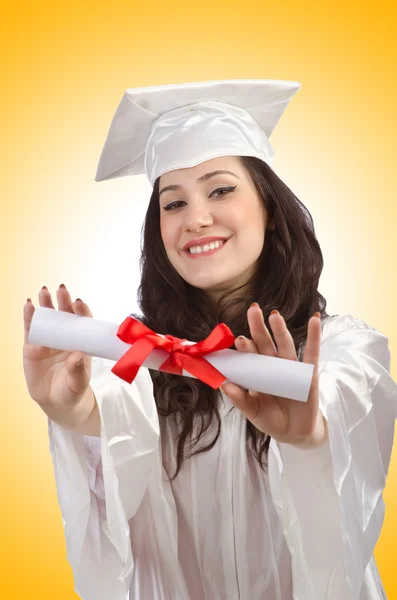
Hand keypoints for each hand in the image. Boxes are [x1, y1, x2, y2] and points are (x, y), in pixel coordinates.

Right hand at [23, 284, 97, 433]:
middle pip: (65, 315)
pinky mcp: (33, 346)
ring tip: (44, 291)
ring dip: (46, 304)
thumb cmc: (73, 390)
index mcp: (81, 342)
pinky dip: (29, 316)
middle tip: (61, 290)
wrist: (56, 402)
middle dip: (63, 301)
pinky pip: (31, 329)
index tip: (79, 302)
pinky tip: (29, 305)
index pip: (82, 322)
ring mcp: (49, 341)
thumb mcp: (78, 382)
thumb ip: (77, 369)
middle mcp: (66, 338)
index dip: (81, 311)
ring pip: (48, 319)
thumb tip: (77, 354)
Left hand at [221, 305, 326, 447]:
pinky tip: (315, 320)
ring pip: (285, 344)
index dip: (245, 347)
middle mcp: (274, 365)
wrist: (295, 433)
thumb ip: (240, 399)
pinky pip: (312, 353)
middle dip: (259, 327)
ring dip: (280, 329)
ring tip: (274, 315)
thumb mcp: (253, 412)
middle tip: (253, 309)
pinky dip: (315, 336)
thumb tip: (223, 385)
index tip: (238, 339)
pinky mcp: (310, 373)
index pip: (250, 356)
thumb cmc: (271, 419)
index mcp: (258, 372)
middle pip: (265, 342)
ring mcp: (292, 367)